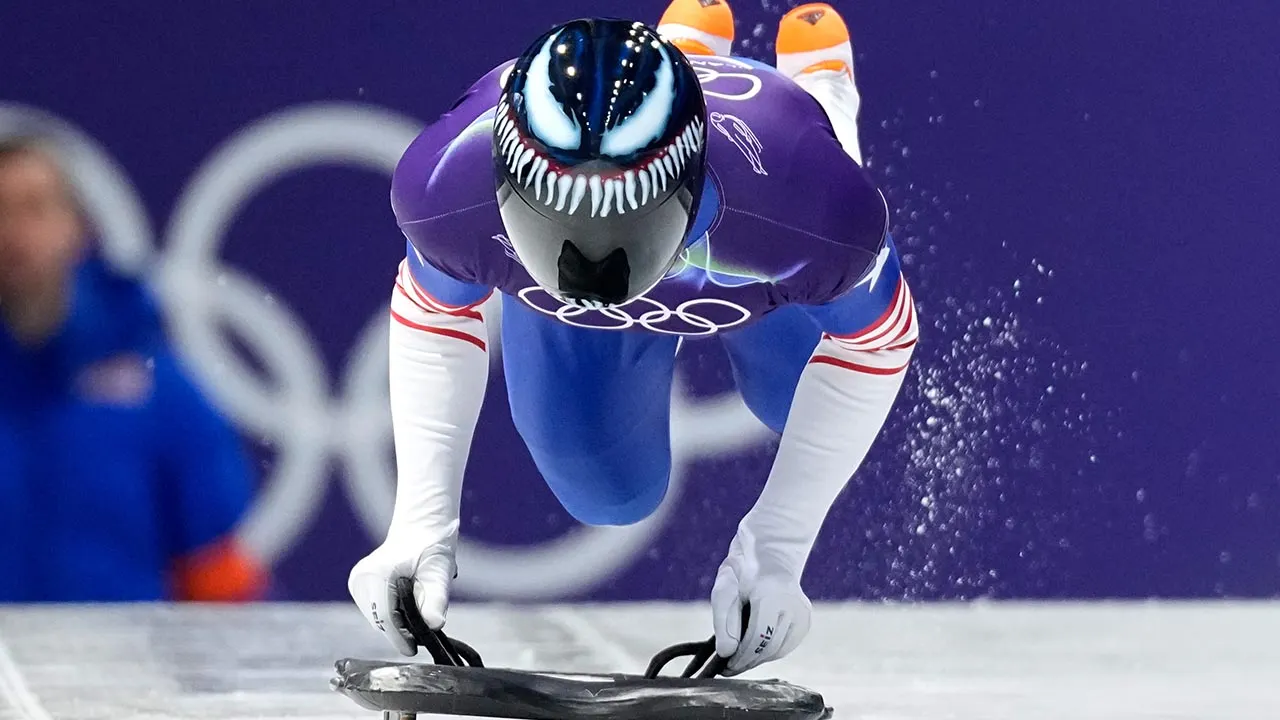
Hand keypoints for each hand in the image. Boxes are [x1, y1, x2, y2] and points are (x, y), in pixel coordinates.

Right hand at [348, 530, 455, 655]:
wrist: (421, 528)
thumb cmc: (430, 545)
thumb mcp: (439, 571)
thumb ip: (436, 598)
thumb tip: (434, 624)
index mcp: (374, 574)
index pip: (383, 616)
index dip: (400, 637)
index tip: (414, 649)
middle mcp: (360, 579)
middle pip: (379, 620)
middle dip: (400, 631)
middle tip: (423, 633)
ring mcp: (357, 583)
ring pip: (377, 619)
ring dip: (396, 624)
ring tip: (418, 616)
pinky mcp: (361, 587)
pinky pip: (376, 611)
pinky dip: (392, 615)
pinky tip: (407, 610)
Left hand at [710, 525, 811, 674]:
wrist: (769, 556)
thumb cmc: (742, 572)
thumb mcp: (725, 589)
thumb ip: (724, 620)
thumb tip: (726, 653)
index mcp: (772, 595)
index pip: (758, 637)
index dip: (741, 656)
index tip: (725, 666)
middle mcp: (794, 604)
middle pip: (769, 646)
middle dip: (748, 661)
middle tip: (729, 669)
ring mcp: (803, 613)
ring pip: (779, 650)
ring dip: (758, 659)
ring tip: (739, 662)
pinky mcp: (806, 621)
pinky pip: (786, 645)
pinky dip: (770, 652)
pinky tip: (755, 651)